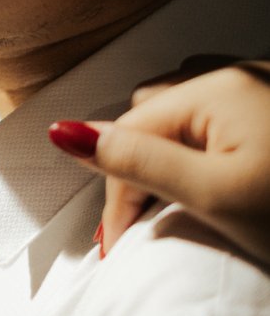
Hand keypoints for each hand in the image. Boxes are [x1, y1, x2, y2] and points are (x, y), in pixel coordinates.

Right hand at [48, 59, 269, 262]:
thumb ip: (141, 162)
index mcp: (216, 85)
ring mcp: (260, 84)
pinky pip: (216, 114)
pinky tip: (210, 170)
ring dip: (167, 149)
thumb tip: (65, 132)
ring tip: (170, 197)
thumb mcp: (217, 197)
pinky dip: (200, 142)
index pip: (132, 133)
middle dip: (139, 164)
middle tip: (142, 221)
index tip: (118, 244)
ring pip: (184, 112)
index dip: (119, 193)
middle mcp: (236, 72)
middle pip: (153, 115)